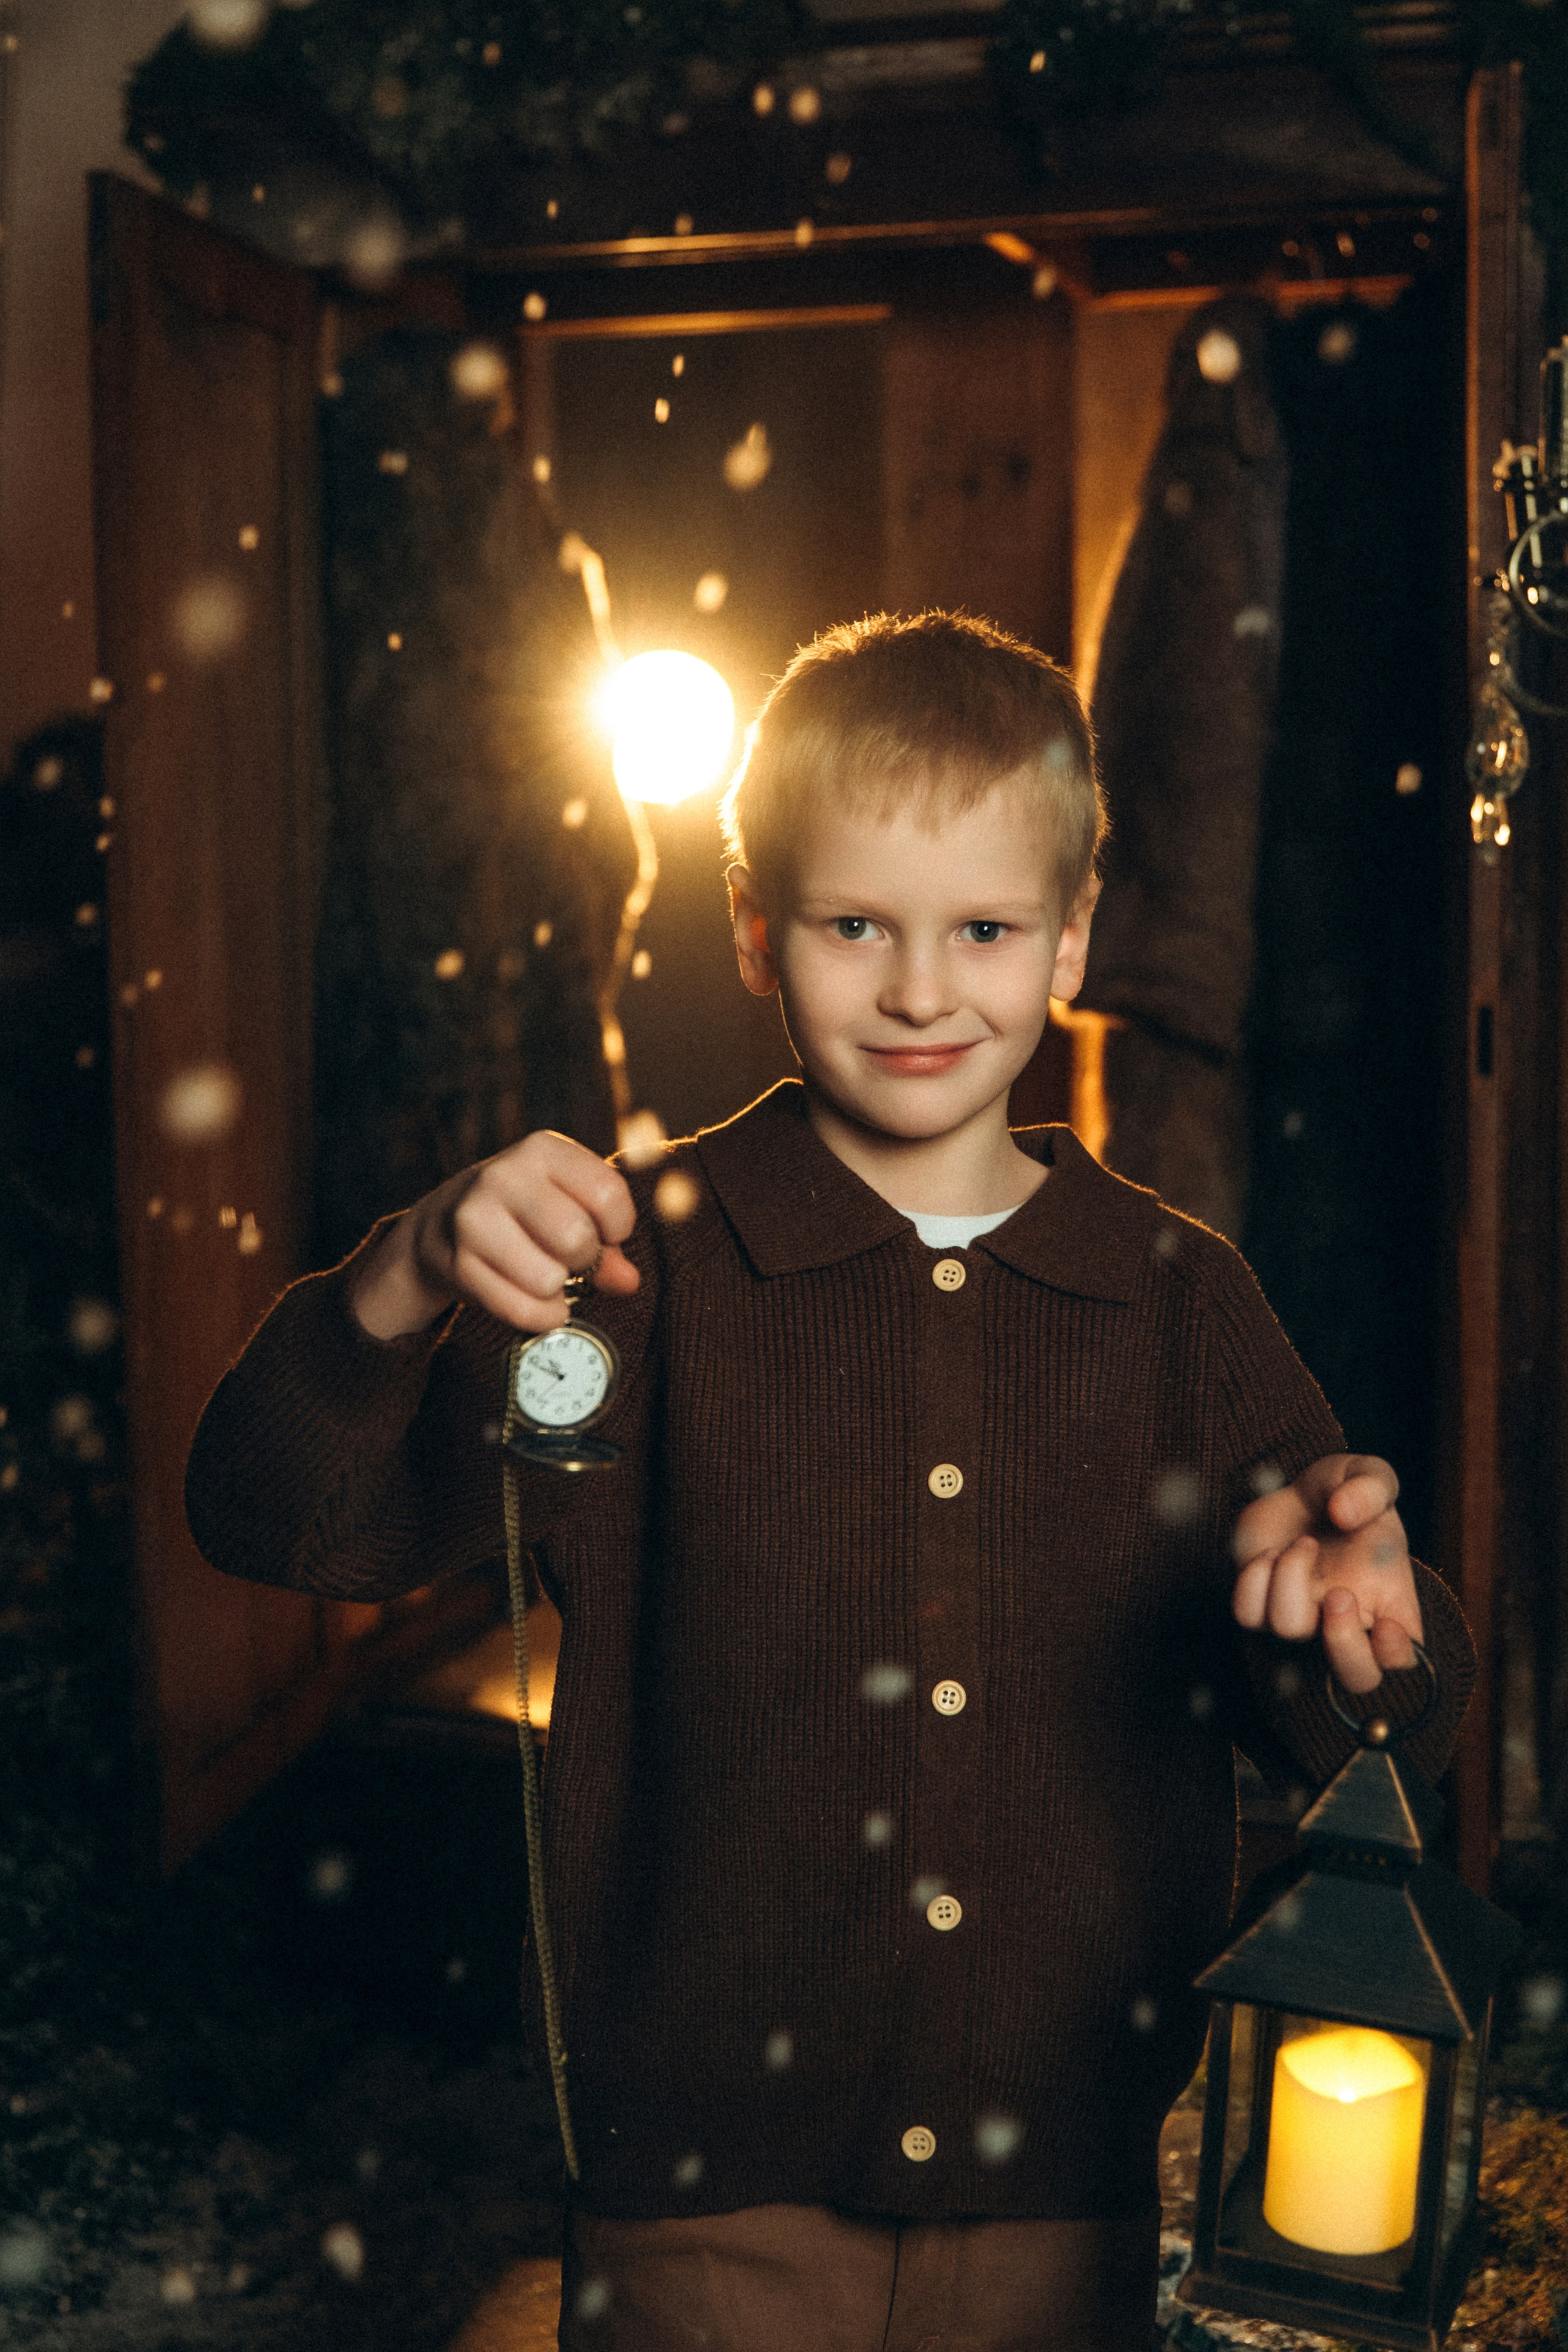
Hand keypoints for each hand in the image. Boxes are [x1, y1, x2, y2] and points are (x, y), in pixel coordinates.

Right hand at [349, 1131, 639, 1339]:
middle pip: (577, 1239)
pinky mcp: (457, 1263)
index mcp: (542, 1150)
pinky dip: (539, 1315)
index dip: (618, 1226)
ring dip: (558, 1290)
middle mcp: (504, 1176)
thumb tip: (628, 1282)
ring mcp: (474, 1219)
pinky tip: (534, 1300)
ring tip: (546, 1275)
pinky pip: (521, 1309)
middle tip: (570, 1257)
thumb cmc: (523, 1213)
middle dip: (585, 1260)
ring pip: (549, 1279)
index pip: (608, 1193)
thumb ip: (607, 1241)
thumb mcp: (567, 1205)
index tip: (604, 1232)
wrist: (440, 1224)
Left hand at [1231, 1454, 1422, 1696]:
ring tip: (1304, 1545)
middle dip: (1344, 1647)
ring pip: (1289, 1633)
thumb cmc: (1343, 1491)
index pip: (1406, 1659)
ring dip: (1292, 1580)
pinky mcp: (1259, 1607)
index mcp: (1391, 1601)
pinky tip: (1269, 1553)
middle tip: (1338, 1595)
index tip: (1386, 1624)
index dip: (1397, 1655)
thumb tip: (1345, 1514)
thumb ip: (1371, 1487)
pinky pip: (1248, 1615)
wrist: (1293, 1488)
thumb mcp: (1367, 1473)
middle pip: (1356, 1679)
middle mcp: (1348, 1621)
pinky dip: (1253, 1581)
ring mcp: (1302, 1619)